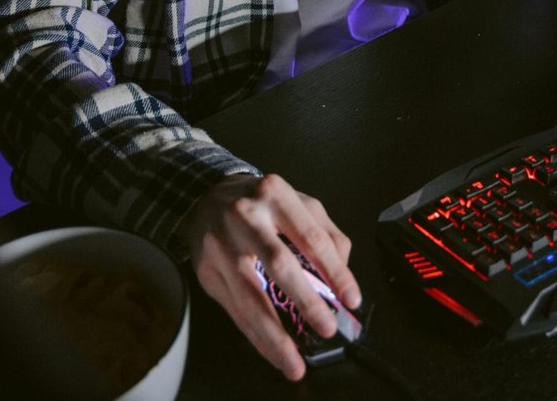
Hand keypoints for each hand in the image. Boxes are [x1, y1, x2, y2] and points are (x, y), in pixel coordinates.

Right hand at [179, 173, 360, 381]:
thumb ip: (325, 232)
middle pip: (279, 264)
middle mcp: (245, 217)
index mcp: (275, 195)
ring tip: (293, 361)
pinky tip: (271, 350)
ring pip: (249, 296)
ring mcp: (221, 245)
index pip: (312, 238)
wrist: (206, 197)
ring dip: (274, 335)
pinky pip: (233, 310)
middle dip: (305, 301)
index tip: (351, 299)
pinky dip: (255, 335)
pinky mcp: (205, 270)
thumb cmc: (258, 203)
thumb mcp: (295, 201)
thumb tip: (342, 275)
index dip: (335, 272)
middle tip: (326, 327)